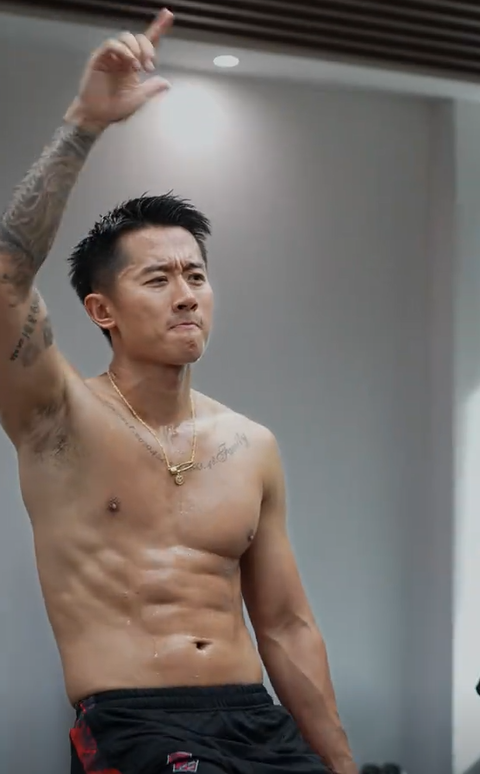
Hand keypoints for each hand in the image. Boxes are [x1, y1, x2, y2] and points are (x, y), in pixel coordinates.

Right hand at [65, 8, 173, 132]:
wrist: (98, 116)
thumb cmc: (116, 108)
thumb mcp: (140, 99)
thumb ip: (152, 89)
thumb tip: (167, 83)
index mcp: (134, 64)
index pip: (148, 42)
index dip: (158, 28)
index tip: (168, 14)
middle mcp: (123, 57)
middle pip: (138, 38)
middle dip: (148, 48)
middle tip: (150, 66)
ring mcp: (111, 56)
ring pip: (126, 38)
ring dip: (136, 49)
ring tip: (139, 67)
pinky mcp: (99, 58)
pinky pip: (112, 44)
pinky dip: (123, 50)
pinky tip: (130, 62)